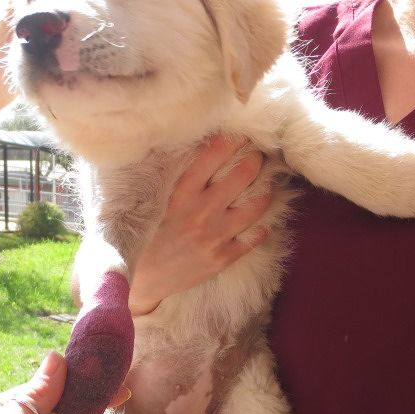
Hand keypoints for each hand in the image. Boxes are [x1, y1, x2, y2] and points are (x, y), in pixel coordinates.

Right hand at [129, 135, 271, 314]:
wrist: (147, 278)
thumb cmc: (151, 236)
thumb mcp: (160, 203)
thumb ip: (183, 183)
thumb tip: (204, 155)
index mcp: (182, 195)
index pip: (211, 158)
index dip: (230, 142)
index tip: (240, 135)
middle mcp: (202, 212)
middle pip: (242, 176)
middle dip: (255, 161)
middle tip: (259, 156)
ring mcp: (216, 236)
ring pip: (256, 206)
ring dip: (266, 191)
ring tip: (268, 185)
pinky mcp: (224, 257)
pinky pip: (254, 237)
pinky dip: (261, 226)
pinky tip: (261, 221)